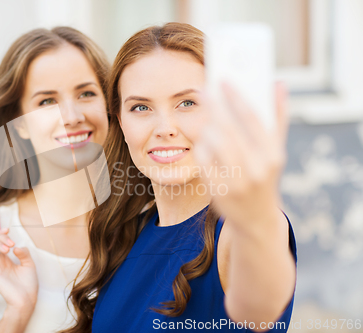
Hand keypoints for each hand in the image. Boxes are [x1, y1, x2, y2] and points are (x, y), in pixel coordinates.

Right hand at [0, 228, 37, 314]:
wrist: (26, 298)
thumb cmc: (28, 283)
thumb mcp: (29, 264)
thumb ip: (24, 253)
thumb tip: (15, 247)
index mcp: (6, 259)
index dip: (0, 233)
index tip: (8, 229)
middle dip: (0, 238)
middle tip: (11, 245)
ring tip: (6, 248)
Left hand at [194, 82, 288, 227]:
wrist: (256, 219)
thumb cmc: (265, 176)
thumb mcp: (276, 152)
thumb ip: (278, 118)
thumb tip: (278, 84)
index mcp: (272, 155)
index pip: (252, 119)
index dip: (236, 98)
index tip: (224, 80)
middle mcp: (256, 168)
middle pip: (229, 130)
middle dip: (215, 108)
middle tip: (204, 90)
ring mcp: (235, 181)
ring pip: (214, 144)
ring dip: (209, 128)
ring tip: (209, 119)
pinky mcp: (218, 190)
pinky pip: (203, 160)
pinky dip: (202, 148)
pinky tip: (205, 143)